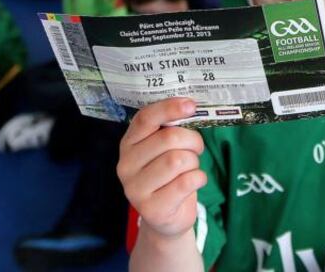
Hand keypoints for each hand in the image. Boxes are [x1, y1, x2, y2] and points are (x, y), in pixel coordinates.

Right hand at [116, 98, 206, 238]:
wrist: (167, 218)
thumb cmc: (169, 175)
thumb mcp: (164, 150)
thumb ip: (170, 129)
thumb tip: (189, 106)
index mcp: (128, 144)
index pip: (145, 118)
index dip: (169, 108)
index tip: (191, 105)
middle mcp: (126, 165)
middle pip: (169, 138)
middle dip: (192, 141)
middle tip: (197, 149)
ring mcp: (135, 189)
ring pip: (179, 160)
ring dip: (194, 162)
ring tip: (190, 169)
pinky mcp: (152, 209)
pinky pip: (186, 182)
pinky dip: (199, 178)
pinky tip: (193, 183)